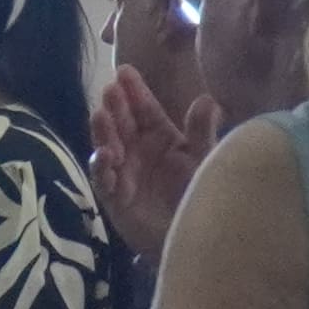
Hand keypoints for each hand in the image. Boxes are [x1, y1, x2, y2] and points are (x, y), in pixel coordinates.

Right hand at [92, 67, 220, 262]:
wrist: (194, 236)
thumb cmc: (201, 194)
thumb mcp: (205, 160)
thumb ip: (201, 132)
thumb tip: (206, 99)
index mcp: (162, 136)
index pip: (145, 108)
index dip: (135, 91)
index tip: (124, 71)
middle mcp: (138, 149)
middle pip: (123, 122)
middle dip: (115, 106)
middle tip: (110, 90)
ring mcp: (123, 171)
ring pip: (108, 144)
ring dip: (103, 130)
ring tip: (101, 116)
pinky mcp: (114, 195)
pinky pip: (103, 178)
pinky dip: (102, 167)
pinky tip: (105, 155)